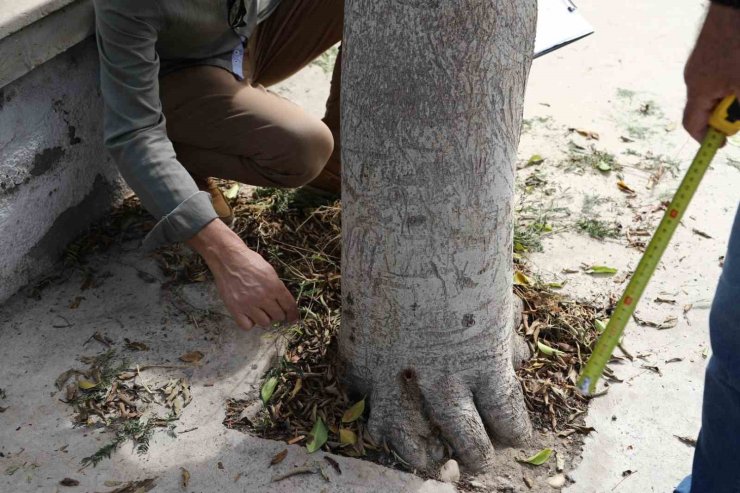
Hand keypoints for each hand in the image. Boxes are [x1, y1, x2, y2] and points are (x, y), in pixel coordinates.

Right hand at [187, 220, 299, 329]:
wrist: (228, 258)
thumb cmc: (249, 261)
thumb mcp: (270, 271)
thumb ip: (277, 287)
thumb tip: (284, 302)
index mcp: (274, 286)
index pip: (289, 306)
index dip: (293, 314)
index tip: (293, 318)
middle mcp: (263, 297)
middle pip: (278, 316)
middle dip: (278, 314)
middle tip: (273, 309)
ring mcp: (248, 304)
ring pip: (264, 323)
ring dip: (264, 318)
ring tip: (259, 310)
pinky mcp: (235, 309)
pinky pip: (247, 326)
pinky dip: (249, 322)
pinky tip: (248, 314)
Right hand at [683, 3, 739, 141]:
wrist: (734, 8)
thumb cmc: (736, 46)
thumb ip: (738, 112)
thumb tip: (732, 128)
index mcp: (697, 90)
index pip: (692, 125)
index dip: (705, 139)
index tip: (722, 145)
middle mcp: (694, 77)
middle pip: (706, 107)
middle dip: (726, 113)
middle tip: (739, 110)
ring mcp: (702, 62)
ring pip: (716, 90)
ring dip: (732, 95)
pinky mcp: (713, 49)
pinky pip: (720, 73)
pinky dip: (732, 80)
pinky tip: (739, 71)